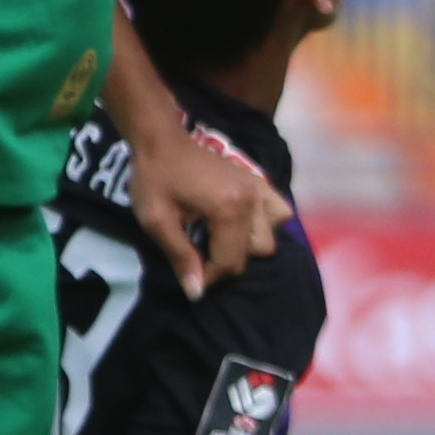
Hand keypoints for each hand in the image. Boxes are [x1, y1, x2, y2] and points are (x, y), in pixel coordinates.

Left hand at [125, 119, 283, 297]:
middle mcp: (251, 200)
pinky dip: (266, 225)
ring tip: (220, 240)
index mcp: (227, 209)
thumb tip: (196, 293)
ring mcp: (259, 190)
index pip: (229, 262)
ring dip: (246, 246)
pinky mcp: (259, 182)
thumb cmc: (155, 179)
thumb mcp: (157, 221)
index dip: (208, 277)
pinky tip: (242, 225)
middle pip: (252, 254)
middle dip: (225, 262)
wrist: (162, 141)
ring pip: (268, 238)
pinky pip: (279, 213)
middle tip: (200, 254)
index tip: (188, 274)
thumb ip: (180, 257)